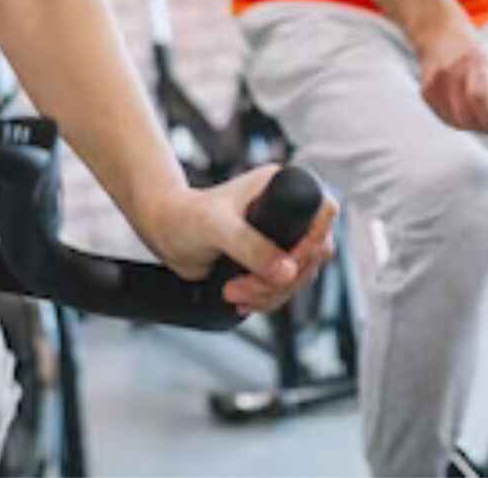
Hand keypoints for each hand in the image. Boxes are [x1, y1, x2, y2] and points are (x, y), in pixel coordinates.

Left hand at [137, 169, 339, 313]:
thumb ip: (250, 246)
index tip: (287, 264)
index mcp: (278, 187)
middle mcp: (284, 211)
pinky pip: (283, 287)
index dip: (313, 242)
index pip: (323, 212)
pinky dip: (266, 299)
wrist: (164, 232)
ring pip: (299, 275)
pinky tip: (243, 300)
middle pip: (314, 252)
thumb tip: (287, 271)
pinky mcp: (267, 260)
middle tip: (246, 287)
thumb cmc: (183, 216)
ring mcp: (278, 237)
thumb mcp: (215, 227)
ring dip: (270, 293)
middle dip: (283, 278)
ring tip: (234, 293)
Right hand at [415, 22, 487, 132]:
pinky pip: (443, 118)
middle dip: (483, 127)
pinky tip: (464, 112)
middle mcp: (454, 70)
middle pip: (467, 116)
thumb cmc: (474, 51)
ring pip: (455, 121)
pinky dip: (456, 121)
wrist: (440, 34)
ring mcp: (437, 81)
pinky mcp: (426, 91)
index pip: (479, 98)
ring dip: (470, 126)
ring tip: (479, 118)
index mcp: (477, 61)